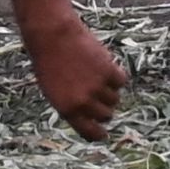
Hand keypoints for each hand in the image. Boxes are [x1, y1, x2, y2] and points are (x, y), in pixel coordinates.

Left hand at [7, 0, 124, 141]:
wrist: (52, 34)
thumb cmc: (48, 60)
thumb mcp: (53, 90)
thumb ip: (71, 105)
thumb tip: (90, 116)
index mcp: (67, 110)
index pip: (90, 133)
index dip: (98, 134)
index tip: (103, 133)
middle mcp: (84, 102)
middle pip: (106, 115)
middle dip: (103, 108)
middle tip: (97, 94)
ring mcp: (98, 87)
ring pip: (115, 99)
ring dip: (109, 90)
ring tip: (95, 75)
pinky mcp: (109, 71)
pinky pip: (121, 81)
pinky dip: (116, 75)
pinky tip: (104, 66)